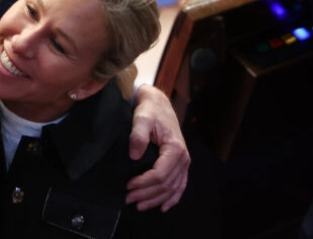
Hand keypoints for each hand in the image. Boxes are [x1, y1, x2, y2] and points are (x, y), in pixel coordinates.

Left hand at [126, 85, 189, 211]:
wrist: (158, 104)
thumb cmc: (150, 111)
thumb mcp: (141, 118)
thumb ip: (138, 136)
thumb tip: (134, 155)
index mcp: (175, 149)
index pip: (160, 174)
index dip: (144, 183)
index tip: (128, 186)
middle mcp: (183, 158)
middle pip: (166, 185)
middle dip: (147, 194)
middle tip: (128, 198)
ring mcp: (183, 163)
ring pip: (172, 188)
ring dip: (156, 199)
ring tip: (139, 206)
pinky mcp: (180, 164)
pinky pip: (179, 186)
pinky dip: (172, 198)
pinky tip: (163, 207)